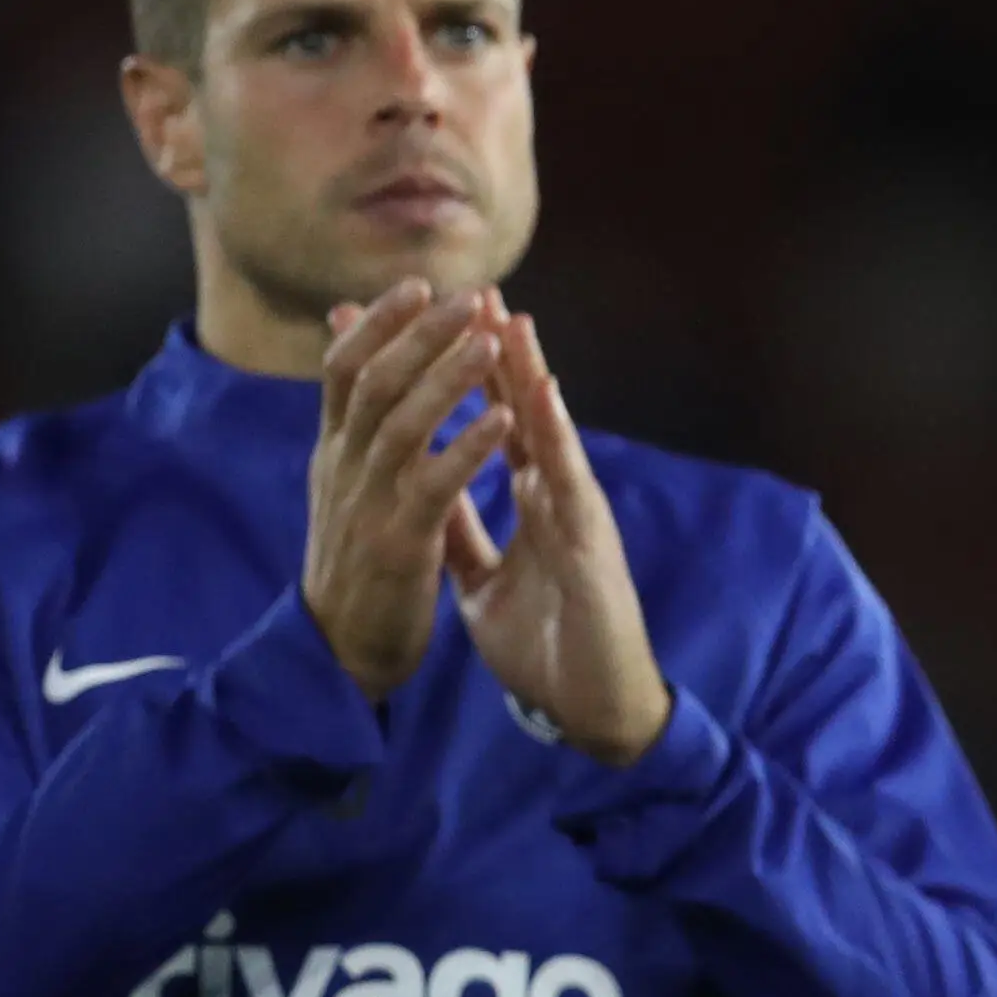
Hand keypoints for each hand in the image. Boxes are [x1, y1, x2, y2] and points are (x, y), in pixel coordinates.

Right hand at [305, 281, 512, 700]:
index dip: (378, 325)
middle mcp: (343, 469)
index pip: (343, 370)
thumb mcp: (345, 492)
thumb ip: (353, 434)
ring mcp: (368, 505)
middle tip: (465, 294)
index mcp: (333, 455)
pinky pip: (434, 485)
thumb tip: (351, 383)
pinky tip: (503, 420)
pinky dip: (467, 447)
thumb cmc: (355, 569)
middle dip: (419, 334)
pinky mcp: (399, 545)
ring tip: (488, 340)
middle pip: (373, 381)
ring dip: (448, 377)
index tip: (417, 284)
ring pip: (402, 423)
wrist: (339, 653)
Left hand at [437, 302, 672, 767]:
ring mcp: (575, 513)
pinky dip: (552, 432)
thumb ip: (464, 533)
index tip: (404, 331)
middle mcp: (554, 495)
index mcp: (528, 503)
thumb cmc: (547, 648)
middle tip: (461, 287)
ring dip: (527, 372)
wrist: (592, 708)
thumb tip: (432, 491)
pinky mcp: (590, 541)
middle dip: (487, 351)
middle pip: (516, 411)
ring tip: (505, 315)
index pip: (483, 424)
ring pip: (547, 431)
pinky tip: (538, 389)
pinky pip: (567, 478)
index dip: (447, 378)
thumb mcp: (483, 583)